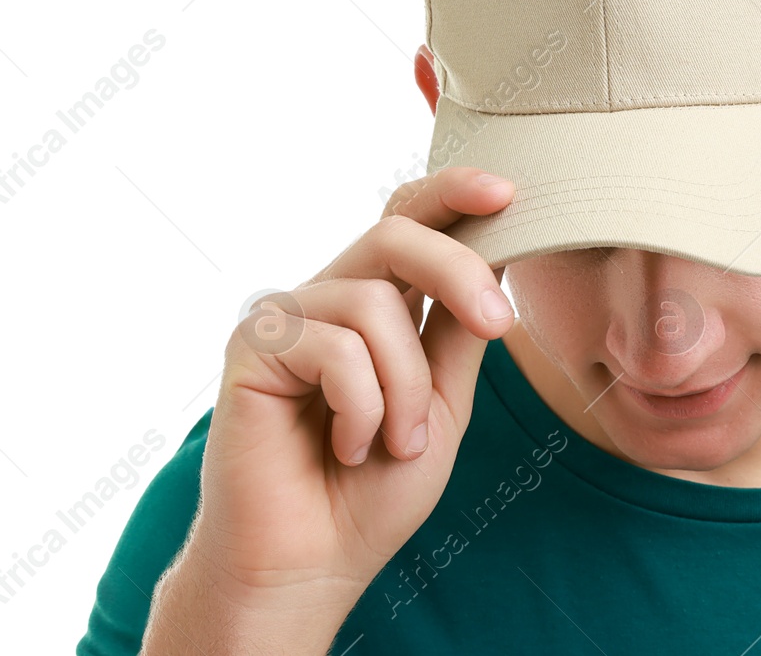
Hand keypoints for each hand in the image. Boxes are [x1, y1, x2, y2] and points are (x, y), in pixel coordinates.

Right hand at [193, 166, 515, 614]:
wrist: (310, 567)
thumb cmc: (370, 494)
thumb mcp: (441, 405)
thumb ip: (459, 333)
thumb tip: (499, 260)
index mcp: (372, 306)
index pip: (407, 223)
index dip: (452, 194)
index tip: (508, 192)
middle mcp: (326, 298)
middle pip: (397, 235)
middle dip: (458, 271)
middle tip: (498, 326)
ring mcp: (287, 319)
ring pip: (374, 304)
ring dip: (406, 389)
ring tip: (393, 445)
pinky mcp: (252, 347)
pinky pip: (335, 349)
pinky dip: (362, 409)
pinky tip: (345, 448)